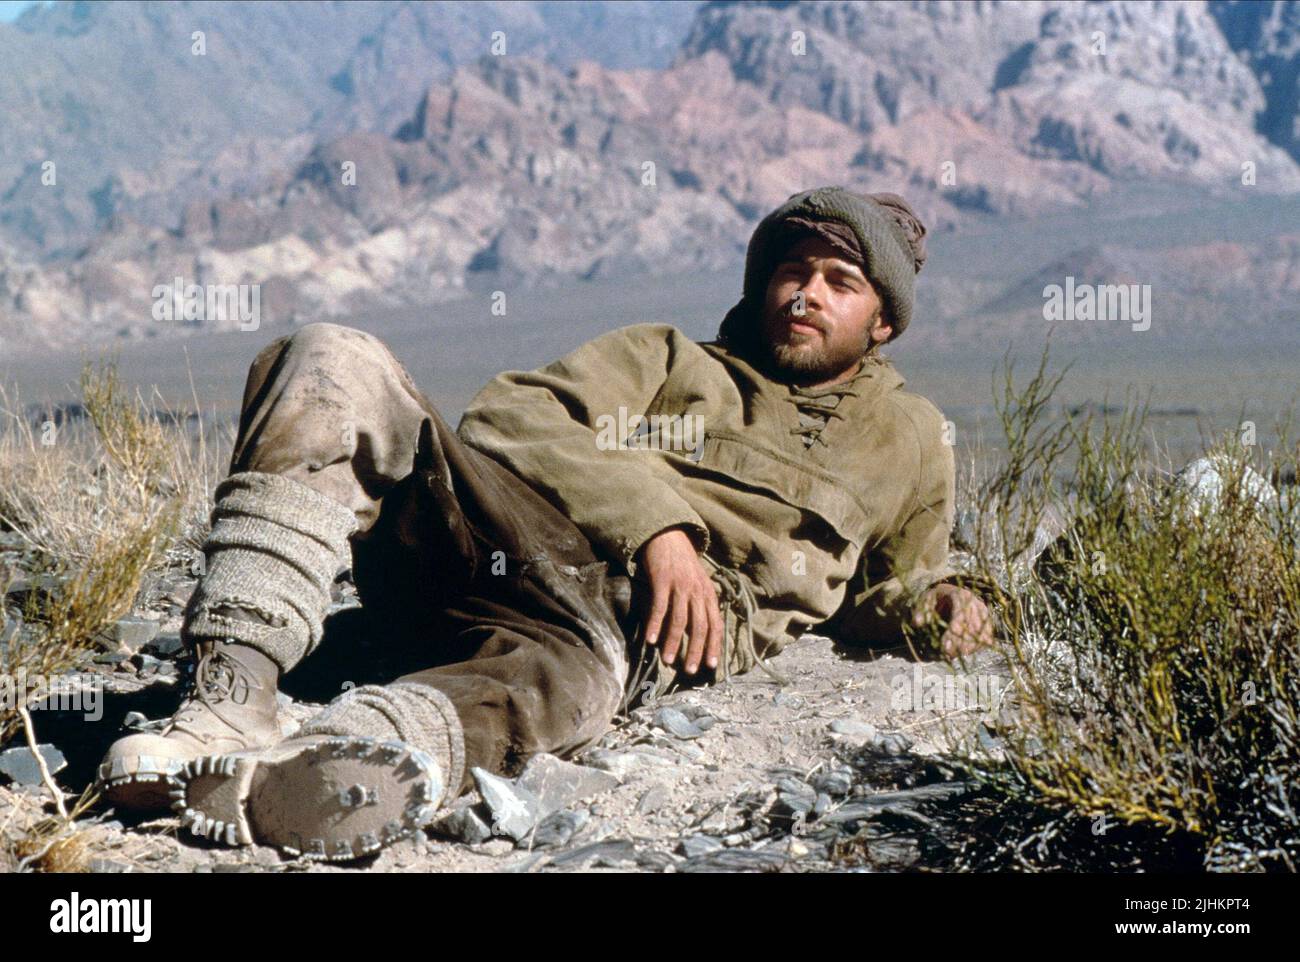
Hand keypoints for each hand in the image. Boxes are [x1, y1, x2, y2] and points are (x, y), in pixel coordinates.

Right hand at [635, 528, 723, 674]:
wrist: (668, 535)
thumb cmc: (682, 564)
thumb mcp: (698, 583)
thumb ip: (700, 605)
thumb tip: (700, 634)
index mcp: (709, 594)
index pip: (716, 624)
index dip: (715, 645)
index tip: (711, 666)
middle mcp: (698, 591)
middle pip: (700, 626)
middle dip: (696, 651)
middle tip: (690, 671)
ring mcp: (680, 586)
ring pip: (680, 620)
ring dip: (674, 643)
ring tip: (668, 661)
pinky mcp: (663, 580)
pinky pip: (659, 607)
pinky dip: (655, 625)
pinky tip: (650, 640)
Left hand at [912, 583, 994, 658]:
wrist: (952, 595)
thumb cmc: (937, 600)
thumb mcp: (926, 601)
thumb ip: (921, 611)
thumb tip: (917, 622)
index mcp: (960, 595)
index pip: (961, 615)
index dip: (953, 633)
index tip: (945, 648)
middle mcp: (975, 603)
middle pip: (973, 628)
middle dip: (960, 644)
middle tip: (947, 655)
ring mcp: (984, 614)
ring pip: (982, 635)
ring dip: (968, 648)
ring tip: (953, 655)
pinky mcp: (988, 623)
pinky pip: (986, 639)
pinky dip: (976, 647)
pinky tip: (963, 653)